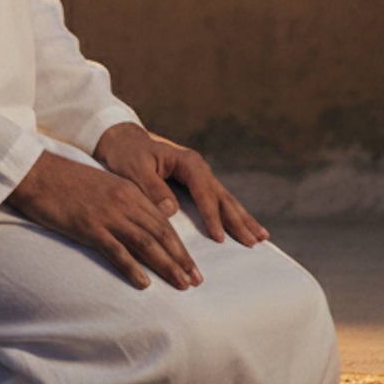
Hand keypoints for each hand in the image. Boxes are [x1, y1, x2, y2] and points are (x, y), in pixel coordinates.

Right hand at [3, 150, 203, 291]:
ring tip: (182, 284)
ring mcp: (108, 215)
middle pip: (161, 234)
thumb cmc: (65, 181)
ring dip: (167, 265)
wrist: (37, 173)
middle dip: (181, 258)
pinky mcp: (90, 227)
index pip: (162, 222)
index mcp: (129, 191)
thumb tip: (135, 226)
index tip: (192, 264)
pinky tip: (144, 283)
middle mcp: (124, 202)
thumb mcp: (101, 187)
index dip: (180, 245)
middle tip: (196, 280)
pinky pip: (116, 251)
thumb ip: (121, 203)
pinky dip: (132, 268)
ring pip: (146, 243)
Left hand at [93, 122, 270, 248]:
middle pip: (223, 197)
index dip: (211, 215)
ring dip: (243, 219)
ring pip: (226, 200)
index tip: (218, 238)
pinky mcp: (196, 186)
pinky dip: (232, 216)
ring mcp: (200, 177)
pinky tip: (245, 228)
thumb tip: (170, 211)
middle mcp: (198, 169)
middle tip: (254, 242)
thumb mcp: (133, 168)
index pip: (204, 192)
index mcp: (187, 162)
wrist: (121, 141)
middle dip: (238, 220)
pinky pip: (217, 203)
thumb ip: (151, 188)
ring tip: (261, 237)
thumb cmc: (126, 154)